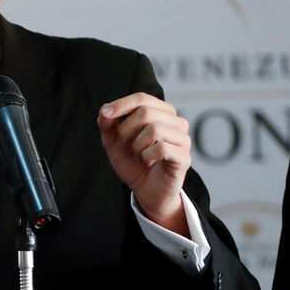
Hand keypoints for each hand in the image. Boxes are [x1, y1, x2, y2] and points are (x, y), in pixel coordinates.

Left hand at [97, 92, 190, 235]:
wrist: (146, 190)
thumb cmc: (133, 162)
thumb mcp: (113, 142)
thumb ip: (107, 124)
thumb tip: (105, 110)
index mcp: (161, 112)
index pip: (142, 98)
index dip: (122, 104)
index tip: (106, 114)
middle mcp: (176, 122)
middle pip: (146, 112)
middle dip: (126, 129)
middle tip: (125, 145)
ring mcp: (183, 139)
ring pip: (155, 129)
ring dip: (137, 144)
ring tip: (138, 154)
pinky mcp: (184, 157)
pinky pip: (162, 148)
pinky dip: (147, 156)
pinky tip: (148, 162)